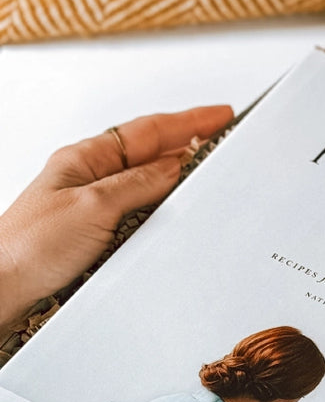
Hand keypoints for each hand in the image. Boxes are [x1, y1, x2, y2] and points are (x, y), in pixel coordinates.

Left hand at [0, 105, 233, 331]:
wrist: (6, 286)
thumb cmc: (30, 246)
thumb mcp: (92, 206)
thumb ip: (137, 184)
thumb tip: (175, 166)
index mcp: (86, 159)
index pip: (148, 131)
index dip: (189, 122)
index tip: (221, 115)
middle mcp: (93, 179)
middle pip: (151, 153)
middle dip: (190, 143)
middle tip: (225, 139)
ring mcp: (99, 207)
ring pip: (150, 184)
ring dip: (180, 178)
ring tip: (211, 173)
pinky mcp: (103, 235)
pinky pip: (144, 214)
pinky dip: (167, 209)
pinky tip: (180, 212)